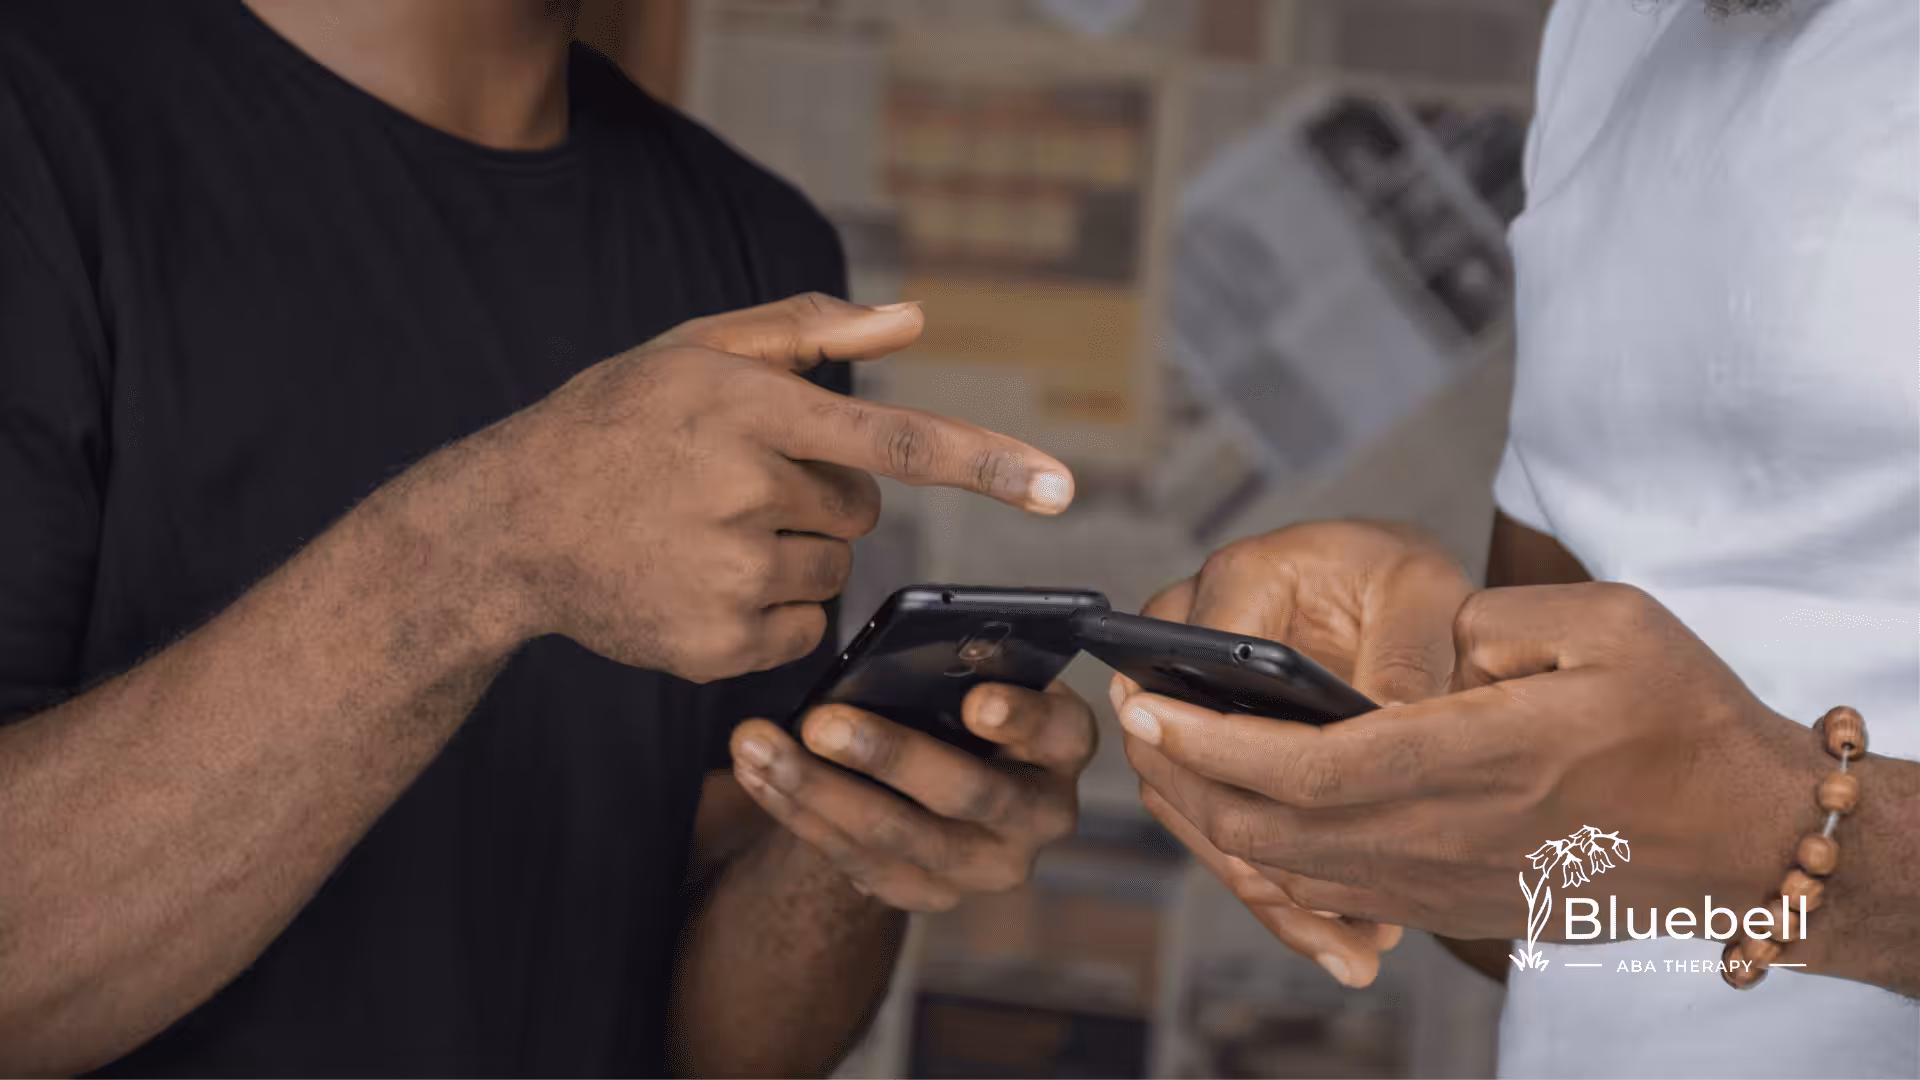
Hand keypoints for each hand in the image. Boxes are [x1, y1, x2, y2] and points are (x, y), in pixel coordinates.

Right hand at [415, 294, 1072, 683]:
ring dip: (791, 553)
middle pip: (861, 511)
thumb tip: (913, 319)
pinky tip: (697, 581)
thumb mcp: (694, 352)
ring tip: (702, 533)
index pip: (895, 442)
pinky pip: (799, 627)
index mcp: (749, 410)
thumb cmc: (613, 424)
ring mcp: (727, 577)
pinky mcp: (716, 646)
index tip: (1060, 491)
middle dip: (821, 497)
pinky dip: (766, 611)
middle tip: (734, 485)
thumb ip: (807, 329)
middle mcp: (744, 493)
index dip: (986, 465)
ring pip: (831, 569)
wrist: (505, 525)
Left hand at [725, 682, 1095, 910]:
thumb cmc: (961, 702)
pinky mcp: (928, 893)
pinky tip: (755, 773)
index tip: (976, 702)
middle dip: (888, 755)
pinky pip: (855, 860)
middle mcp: (1039, 815)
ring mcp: (984, 864)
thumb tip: (913, 649)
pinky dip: (797, 812)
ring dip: (816, 788)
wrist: (938, 781)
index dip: (1021, 719)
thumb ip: (959, 665)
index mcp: (1063, 744)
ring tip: (756, 745)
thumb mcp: (978, 675)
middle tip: (821, 722)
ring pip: (896, 836)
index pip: (1057, 732)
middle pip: (967, 792)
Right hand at [1117, 521, 1468, 985]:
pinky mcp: (1221, 755)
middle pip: (1175, 755)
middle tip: (1325, 904)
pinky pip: (1228, 827)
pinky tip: (1343, 938)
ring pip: (1196, 808)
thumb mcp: (1421, 591)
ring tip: (1349, 946)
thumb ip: (1404, 651)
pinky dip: (1281, 888)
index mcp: (1238, 582)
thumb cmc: (1400, 577)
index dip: (1228, 738)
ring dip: (1265, 883)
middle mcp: (1192, 642)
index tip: (1292, 801)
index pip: (1194, 662)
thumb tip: (1387, 725)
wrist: (1395, 593)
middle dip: (1242, 840)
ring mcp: (1195, 705)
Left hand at [1119, 582, 1832, 945]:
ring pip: (1294, 872)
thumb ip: (1489, 621)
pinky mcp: (1457, 906)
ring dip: (1226, 820)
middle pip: (1270, 833)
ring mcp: (1444, 884)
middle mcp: (1441, 836)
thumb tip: (1418, 644)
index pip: (1301, 766)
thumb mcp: (1605, 626)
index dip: (1209, 741)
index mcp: (1468, 760)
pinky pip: (1340, 893)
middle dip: (1190, 780)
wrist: (1747, 838)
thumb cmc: (1684, 722)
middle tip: (1147, 721)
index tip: (1148, 705)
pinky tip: (1268, 809)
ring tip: (1192, 758)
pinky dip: (1282, 857)